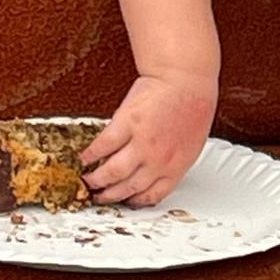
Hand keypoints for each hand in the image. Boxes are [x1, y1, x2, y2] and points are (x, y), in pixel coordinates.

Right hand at [81, 72, 217, 206]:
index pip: (153, 194)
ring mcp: (141, 143)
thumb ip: (174, 159)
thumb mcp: (191, 142)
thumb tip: (158, 168)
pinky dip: (91, 154)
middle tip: (101, 196)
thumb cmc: (194, 103)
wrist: (186, 78)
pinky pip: (103, 145)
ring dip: (97, 180)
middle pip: (128, 187)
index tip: (126, 201)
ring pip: (113, 172)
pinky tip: (85, 157)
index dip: (136, 200)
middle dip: (112, 195)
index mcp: (177, 166)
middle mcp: (158, 160)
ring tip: (88, 181)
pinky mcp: (126, 124)